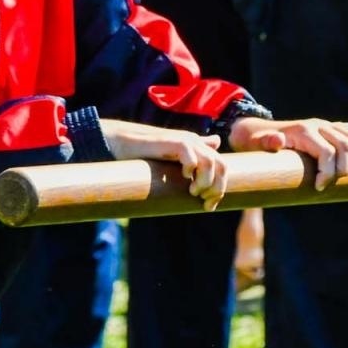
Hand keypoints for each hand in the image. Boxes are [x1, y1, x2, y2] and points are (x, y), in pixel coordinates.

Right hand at [99, 119, 227, 209]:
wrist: (125, 143)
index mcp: (199, 148)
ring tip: (193, 191)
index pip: (223, 167)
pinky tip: (183, 176)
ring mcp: (186, 141)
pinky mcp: (174, 142)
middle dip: (217, 187)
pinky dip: (191, 168)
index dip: (220, 189)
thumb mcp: (174, 160)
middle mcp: (196, 143)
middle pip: (222, 165)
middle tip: (202, 200)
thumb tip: (214, 146)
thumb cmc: (147, 155)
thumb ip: (193, 156)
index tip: (208, 207)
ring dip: (206, 181)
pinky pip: (192, 155)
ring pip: (211, 162)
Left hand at [228, 117, 347, 190]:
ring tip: (341, 176)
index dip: (328, 173)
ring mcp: (324, 124)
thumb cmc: (257, 143)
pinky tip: (346, 162)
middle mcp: (316, 125)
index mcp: (303, 131)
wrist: (258, 131)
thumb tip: (278, 140)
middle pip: (344, 145)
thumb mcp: (256, 143)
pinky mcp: (328, 127)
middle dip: (343, 168)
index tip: (319, 188)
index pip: (327, 152)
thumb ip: (266, 142)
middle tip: (329, 185)